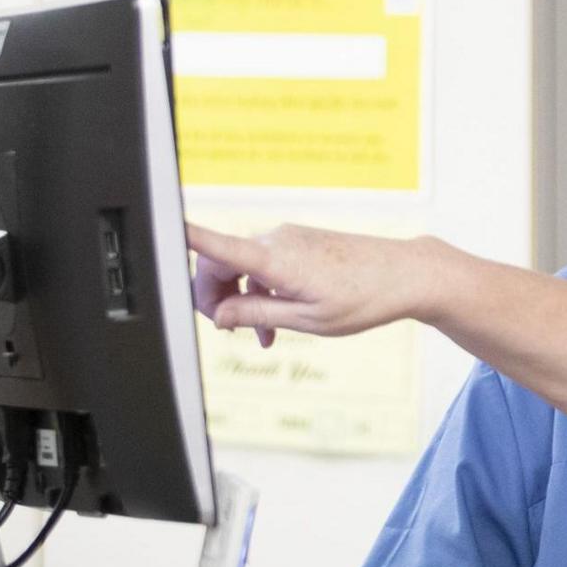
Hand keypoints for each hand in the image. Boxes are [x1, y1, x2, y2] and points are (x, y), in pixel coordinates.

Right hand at [186, 222, 442, 344]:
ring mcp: (289, 238)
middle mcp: (277, 240)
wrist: (406, 274)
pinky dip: (263, 289)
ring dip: (243, 300)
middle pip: (221, 264)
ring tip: (263, 337)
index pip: (217, 246)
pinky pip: (266, 263)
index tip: (159, 230)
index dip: (184, 238)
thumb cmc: (364, 298)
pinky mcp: (300, 241)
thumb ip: (256, 315)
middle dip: (217, 298)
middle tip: (230, 332)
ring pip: (245, 267)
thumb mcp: (307, 320)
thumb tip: (220, 315)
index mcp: (275, 259)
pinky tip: (279, 319)